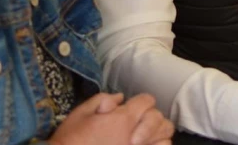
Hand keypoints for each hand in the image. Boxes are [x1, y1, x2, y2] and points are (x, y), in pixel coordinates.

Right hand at [49, 93, 173, 144]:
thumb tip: (119, 98)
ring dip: (158, 133)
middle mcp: (137, 134)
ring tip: (146, 136)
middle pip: (159, 119)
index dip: (141, 101)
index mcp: (123, 118)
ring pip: (165, 138)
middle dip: (152, 116)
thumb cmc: (72, 139)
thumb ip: (102, 100)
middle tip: (139, 121)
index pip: (146, 101)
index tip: (132, 106)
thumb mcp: (81, 113)